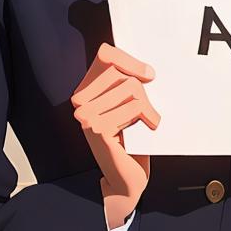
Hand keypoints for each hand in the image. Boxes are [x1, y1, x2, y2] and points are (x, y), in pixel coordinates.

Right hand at [71, 43, 159, 228]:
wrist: (127, 176)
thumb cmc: (132, 136)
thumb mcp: (128, 103)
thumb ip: (128, 81)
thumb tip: (146, 69)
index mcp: (86, 89)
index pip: (106, 55)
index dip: (129, 59)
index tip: (149, 75)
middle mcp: (81, 100)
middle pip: (121, 72)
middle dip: (142, 87)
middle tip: (148, 107)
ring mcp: (87, 115)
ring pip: (131, 87)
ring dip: (148, 105)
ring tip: (149, 119)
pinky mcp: (99, 129)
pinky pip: (134, 107)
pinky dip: (148, 116)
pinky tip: (147, 128)